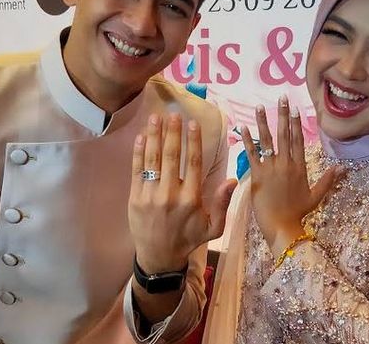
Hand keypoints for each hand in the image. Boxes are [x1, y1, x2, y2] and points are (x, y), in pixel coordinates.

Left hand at [128, 113, 237, 273]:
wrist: (159, 256)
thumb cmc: (189, 238)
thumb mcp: (214, 227)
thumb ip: (222, 203)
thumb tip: (233, 180)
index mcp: (191, 199)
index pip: (193, 163)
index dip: (193, 140)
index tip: (193, 123)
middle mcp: (170, 194)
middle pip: (171, 156)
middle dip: (172, 132)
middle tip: (174, 113)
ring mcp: (150, 195)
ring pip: (153, 159)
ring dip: (154, 135)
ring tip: (156, 117)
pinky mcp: (135, 197)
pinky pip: (136, 170)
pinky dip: (138, 152)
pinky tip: (142, 136)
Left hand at [242, 95, 344, 254]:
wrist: (282, 226)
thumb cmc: (298, 213)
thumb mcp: (316, 196)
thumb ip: (328, 180)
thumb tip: (344, 167)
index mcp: (300, 167)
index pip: (298, 139)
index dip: (296, 122)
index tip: (294, 108)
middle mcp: (286, 163)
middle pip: (285, 134)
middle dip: (283, 115)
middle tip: (281, 98)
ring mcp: (272, 168)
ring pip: (268, 140)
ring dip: (263, 122)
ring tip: (259, 107)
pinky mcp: (258, 175)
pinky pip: (252, 154)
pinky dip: (247, 140)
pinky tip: (243, 127)